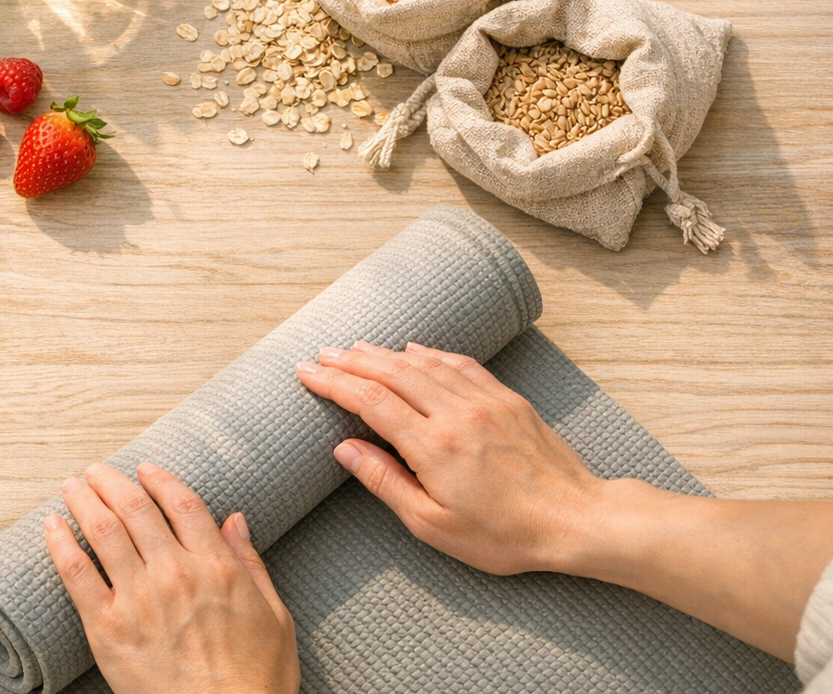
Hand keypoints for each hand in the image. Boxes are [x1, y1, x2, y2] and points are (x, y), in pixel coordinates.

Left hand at [43, 462, 299, 693]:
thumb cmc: (255, 680)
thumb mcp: (275, 616)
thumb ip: (251, 563)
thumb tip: (235, 519)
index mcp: (216, 567)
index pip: (181, 503)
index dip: (159, 480)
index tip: (145, 469)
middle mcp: (175, 573)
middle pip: (135, 508)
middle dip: (111, 482)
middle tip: (97, 471)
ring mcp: (138, 599)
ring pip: (103, 531)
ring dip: (83, 500)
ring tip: (72, 486)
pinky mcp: (108, 628)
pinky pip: (76, 574)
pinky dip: (61, 544)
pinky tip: (52, 526)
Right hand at [296, 341, 604, 574]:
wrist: (576, 520)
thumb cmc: (505, 534)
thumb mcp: (433, 524)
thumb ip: (385, 481)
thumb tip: (345, 448)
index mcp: (433, 445)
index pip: (369, 400)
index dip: (333, 383)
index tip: (307, 374)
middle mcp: (456, 413)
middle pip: (391, 373)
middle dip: (350, 361)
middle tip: (322, 355)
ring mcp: (484, 401)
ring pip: (423, 363)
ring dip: (384, 353)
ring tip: (356, 348)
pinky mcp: (507, 399)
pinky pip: (460, 364)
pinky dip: (431, 354)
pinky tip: (414, 350)